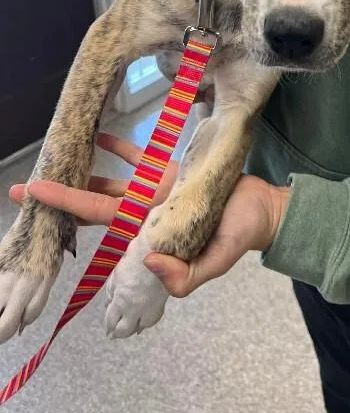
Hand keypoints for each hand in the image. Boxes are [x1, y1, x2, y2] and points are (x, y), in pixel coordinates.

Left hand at [9, 133, 289, 297]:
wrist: (261, 209)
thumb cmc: (240, 235)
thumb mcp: (216, 262)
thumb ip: (186, 275)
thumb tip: (147, 261)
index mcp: (151, 232)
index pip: (102, 224)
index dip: (70, 213)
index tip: (40, 206)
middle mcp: (145, 212)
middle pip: (96, 203)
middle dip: (61, 196)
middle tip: (24, 188)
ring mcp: (156, 191)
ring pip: (114, 181)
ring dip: (86, 172)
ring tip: (56, 161)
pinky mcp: (172, 171)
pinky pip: (142, 157)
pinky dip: (122, 149)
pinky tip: (102, 136)